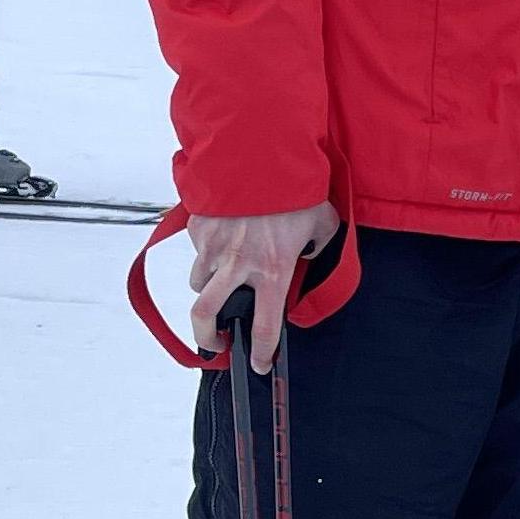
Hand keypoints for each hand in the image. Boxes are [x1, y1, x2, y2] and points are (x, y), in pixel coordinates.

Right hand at [188, 203, 339, 366]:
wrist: (261, 153)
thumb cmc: (294, 189)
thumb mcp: (321, 221)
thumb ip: (318, 243)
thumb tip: (311, 249)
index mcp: (273, 272)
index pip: (265, 328)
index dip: (262, 354)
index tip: (260, 365)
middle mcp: (238, 266)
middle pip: (206, 317)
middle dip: (206, 338)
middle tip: (214, 343)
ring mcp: (212, 248)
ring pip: (199, 282)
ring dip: (208, 287)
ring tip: (223, 279)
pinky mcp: (198, 228)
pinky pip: (198, 250)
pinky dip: (207, 251)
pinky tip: (224, 237)